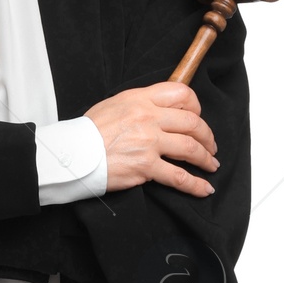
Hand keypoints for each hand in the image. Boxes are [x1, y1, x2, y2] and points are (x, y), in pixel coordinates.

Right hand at [85, 81, 217, 194]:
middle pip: (192, 123)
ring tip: (211, 165)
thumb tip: (159, 110)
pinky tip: (204, 188)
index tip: (197, 118)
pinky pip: (179, 177)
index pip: (181, 94)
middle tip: (210, 146)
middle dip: (207, 136)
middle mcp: (148, 117)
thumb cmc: (89, 131)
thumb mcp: (114, 104)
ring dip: (205, 158)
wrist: (73, 153)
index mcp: (141, 99)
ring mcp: (149, 142)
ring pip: (190, 148)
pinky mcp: (146, 166)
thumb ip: (139, 104)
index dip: (196, 107)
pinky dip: (195, 185)